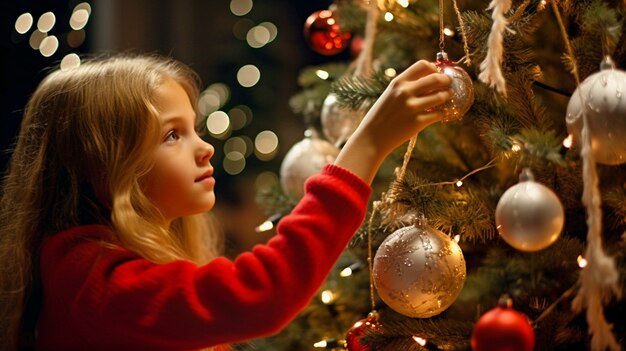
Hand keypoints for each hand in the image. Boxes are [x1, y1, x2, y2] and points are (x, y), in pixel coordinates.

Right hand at [334, 60, 452, 183]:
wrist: (372, 137)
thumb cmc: (381, 115)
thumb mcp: (389, 95)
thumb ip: (406, 86)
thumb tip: (430, 79)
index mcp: (397, 82)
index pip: (422, 65)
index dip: (433, 68)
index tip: (437, 73)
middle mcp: (405, 92)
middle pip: (436, 78)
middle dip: (446, 80)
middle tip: (449, 83)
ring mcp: (412, 107)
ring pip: (440, 96)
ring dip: (447, 95)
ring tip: (448, 96)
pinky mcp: (418, 122)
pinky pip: (438, 114)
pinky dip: (442, 113)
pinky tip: (440, 113)